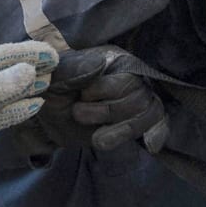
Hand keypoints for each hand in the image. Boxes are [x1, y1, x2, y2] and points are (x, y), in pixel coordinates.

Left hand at [0, 40, 55, 174]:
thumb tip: (30, 71)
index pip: (5, 54)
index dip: (29, 52)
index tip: (52, 53)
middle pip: (9, 71)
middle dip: (32, 66)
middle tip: (58, 65)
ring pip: (9, 93)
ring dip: (29, 87)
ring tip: (50, 82)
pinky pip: (5, 114)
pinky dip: (21, 109)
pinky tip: (37, 105)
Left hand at [50, 44, 169, 153]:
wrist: (46, 119)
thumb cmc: (50, 91)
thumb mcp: (54, 78)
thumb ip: (74, 69)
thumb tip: (100, 65)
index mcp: (112, 60)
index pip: (126, 75)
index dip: (103, 91)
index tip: (81, 96)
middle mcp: (129, 77)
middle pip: (139, 97)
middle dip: (107, 112)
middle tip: (78, 114)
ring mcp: (134, 100)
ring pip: (148, 114)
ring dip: (120, 131)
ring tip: (97, 139)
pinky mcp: (134, 122)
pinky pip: (160, 123)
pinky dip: (158, 133)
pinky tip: (150, 146)